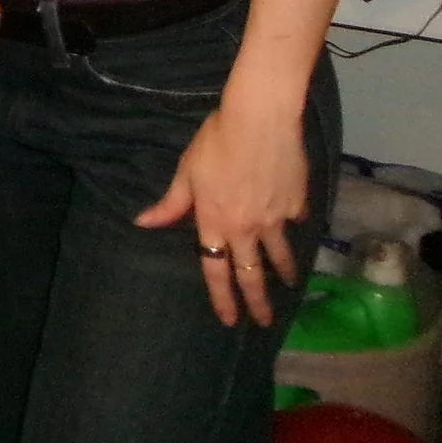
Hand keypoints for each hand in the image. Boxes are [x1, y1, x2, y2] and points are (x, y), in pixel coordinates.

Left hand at [135, 102, 307, 327]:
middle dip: (258, 302)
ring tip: (288, 284)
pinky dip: (293, 225)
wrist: (260, 121)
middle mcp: (246, 228)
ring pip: (280, 255)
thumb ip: (171, 203)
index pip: (215, 270)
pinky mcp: (298, 204)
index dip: (222, 297)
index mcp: (215, 222)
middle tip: (265, 321)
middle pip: (252, 274)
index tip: (230, 319)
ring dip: (283, 273)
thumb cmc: (216, 142)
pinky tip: (295, 224)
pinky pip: (295, 221)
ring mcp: (276, 219)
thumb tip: (144, 222)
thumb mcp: (187, 172)